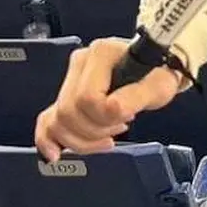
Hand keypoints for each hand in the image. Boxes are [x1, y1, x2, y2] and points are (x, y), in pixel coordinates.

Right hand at [35, 37, 183, 161]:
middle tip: (120, 128)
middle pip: (69, 111)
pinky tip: (55, 154)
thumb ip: (135, 97)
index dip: (106, 117)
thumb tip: (112, 110)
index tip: (127, 118)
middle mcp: (81, 62)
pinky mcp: (67, 95)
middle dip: (95, 130)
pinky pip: (48, 119)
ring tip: (108, 135)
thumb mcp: (158, 86)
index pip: (87, 97)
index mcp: (101, 53)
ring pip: (58, 120)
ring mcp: (71, 78)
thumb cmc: (157, 75)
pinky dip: (49, 138)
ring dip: (83, 138)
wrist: (155, 72)